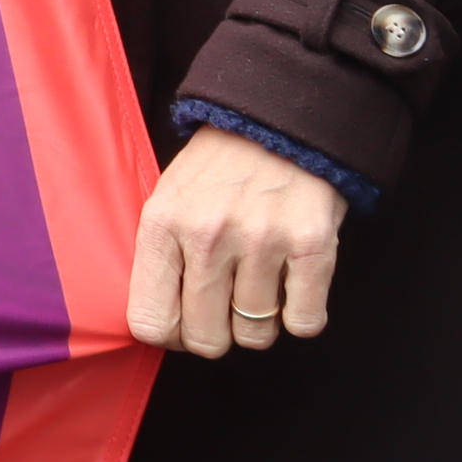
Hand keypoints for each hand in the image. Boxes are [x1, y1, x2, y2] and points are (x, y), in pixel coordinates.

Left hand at [127, 124, 345, 356]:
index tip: (183, 321)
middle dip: (216, 333)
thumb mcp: (166, 199)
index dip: (170, 335)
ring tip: (257, 285)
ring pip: (256, 335)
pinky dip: (300, 315)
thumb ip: (159, 257)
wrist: (276, 123)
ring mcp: (261, 242)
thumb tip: (161, 324)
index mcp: (162, 224)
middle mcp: (208, 236)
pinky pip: (304, 322)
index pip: (151, 321)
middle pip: (206, 339)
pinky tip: (291, 286)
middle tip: (223, 308)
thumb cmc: (216, 169)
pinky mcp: (311, 246)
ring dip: (259, 321)